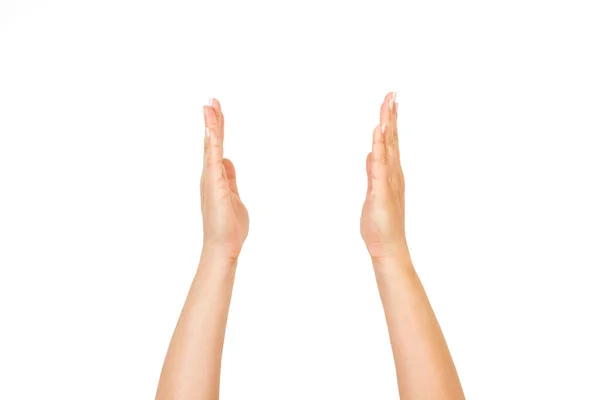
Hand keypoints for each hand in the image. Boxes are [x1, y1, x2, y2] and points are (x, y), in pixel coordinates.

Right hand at [201, 99, 248, 261]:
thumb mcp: (234, 195)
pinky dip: (213, 143)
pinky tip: (212, 129)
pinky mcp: (214, 185)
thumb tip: (227, 160)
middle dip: (213, 120)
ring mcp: (210, 179)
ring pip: (210, 146)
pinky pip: (213, 159)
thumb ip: (230, 177)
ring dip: (211, 125)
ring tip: (210, 105)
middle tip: (212, 99)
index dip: (217, 129)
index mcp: (215, 177)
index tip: (216, 110)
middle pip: (211, 142)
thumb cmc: (228, 226)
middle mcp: (210, 175)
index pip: (217, 147)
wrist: (224, 246)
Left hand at [360, 92, 408, 261]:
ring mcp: (388, 180)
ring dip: (387, 124)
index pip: (391, 141)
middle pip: (392, 138)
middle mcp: (393, 172)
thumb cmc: (381, 222)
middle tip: (392, 93)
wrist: (387, 246)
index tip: (391, 102)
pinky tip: (379, 131)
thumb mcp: (374, 191)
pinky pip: (380, 164)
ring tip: (388, 103)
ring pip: (388, 146)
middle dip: (391, 115)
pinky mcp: (381, 189)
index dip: (391, 121)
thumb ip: (373, 172)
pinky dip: (379, 146)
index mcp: (391, 172)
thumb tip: (371, 154)